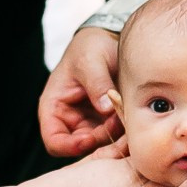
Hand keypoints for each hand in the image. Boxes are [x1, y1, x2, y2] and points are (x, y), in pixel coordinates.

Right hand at [40, 27, 121, 156]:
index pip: (54, 141)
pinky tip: (132, 116)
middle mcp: (70, 119)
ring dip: (115, 138)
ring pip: (101, 145)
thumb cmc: (90, 46)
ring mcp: (90, 122)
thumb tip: (105, 108)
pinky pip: (115, 136)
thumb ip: (96, 83)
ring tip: (127, 116)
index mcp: (55, 106)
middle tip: (119, 127)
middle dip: (100, 142)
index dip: (70, 146)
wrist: (108, 39)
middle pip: (81, 147)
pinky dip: (124, 132)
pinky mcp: (107, 121)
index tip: (91, 140)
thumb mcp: (90, 60)